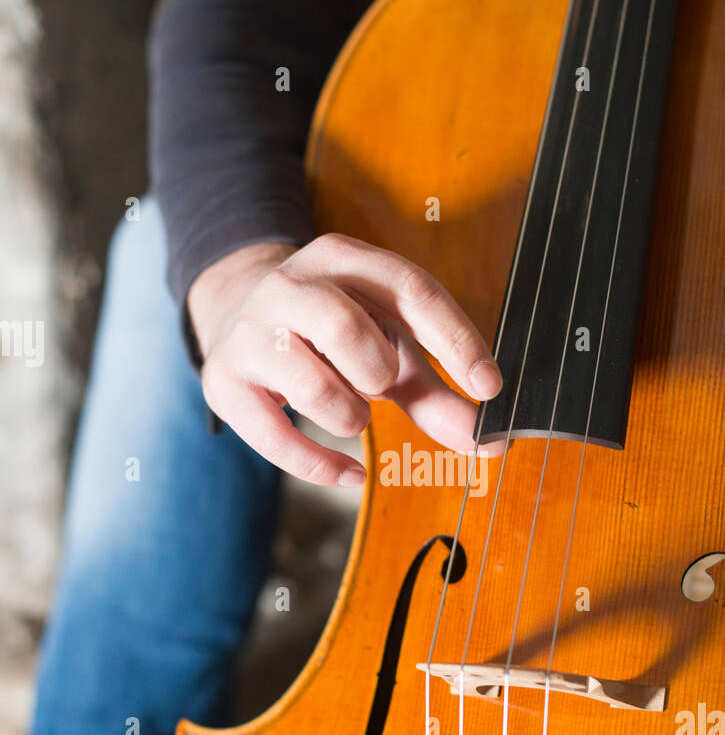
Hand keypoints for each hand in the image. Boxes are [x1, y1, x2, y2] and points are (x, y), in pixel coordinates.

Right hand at [187, 233, 502, 486]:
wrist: (238, 314)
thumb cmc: (333, 336)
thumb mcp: (389, 348)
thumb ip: (438, 393)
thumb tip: (490, 445)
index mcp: (342, 259)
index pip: (409, 289)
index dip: (455, 339)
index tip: (490, 386)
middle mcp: (290, 285)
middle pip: (345, 328)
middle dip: (378, 373)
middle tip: (379, 385)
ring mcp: (251, 333)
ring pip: (312, 387)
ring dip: (349, 416)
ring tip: (349, 410)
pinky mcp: (224, 381)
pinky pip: (276, 439)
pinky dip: (323, 467)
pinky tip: (349, 474)